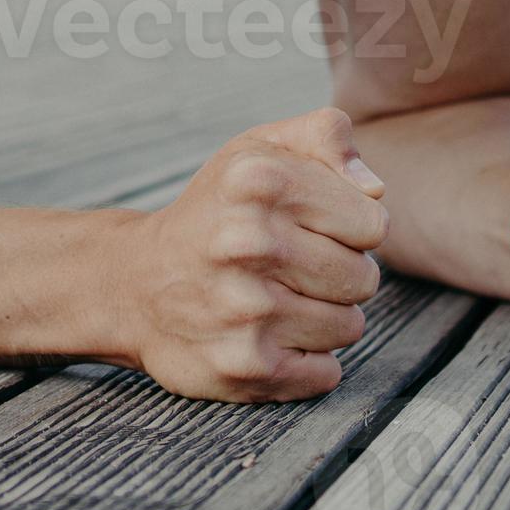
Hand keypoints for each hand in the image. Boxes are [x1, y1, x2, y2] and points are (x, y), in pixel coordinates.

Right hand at [130, 108, 388, 400]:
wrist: (135, 282)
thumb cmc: (218, 210)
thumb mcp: (260, 149)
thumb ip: (326, 136)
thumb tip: (374, 190)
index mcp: (259, 181)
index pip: (374, 225)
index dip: (350, 226)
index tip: (312, 226)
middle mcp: (248, 243)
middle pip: (365, 279)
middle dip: (340, 273)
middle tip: (294, 266)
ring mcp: (246, 310)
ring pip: (349, 327)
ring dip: (324, 317)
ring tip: (278, 298)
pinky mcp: (245, 365)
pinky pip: (326, 373)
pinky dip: (307, 361)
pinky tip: (270, 335)